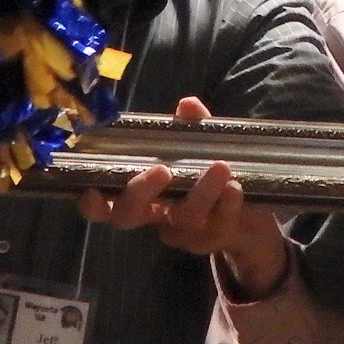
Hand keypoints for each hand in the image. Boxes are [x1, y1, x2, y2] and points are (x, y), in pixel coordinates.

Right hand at [77, 97, 290, 296]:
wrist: (251, 215)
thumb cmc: (208, 176)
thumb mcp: (198, 151)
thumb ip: (189, 131)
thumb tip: (187, 105)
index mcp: (142, 195)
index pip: (106, 204)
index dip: (93, 204)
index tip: (92, 191)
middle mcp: (156, 216)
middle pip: (130, 216)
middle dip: (140, 193)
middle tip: (161, 169)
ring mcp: (185, 232)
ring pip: (183, 218)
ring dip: (201, 192)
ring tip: (220, 166)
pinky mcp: (215, 238)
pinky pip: (218, 225)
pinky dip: (226, 205)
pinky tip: (235, 187)